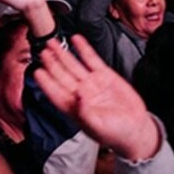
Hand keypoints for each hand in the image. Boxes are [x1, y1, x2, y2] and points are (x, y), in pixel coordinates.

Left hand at [34, 37, 159, 161]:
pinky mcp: (105, 75)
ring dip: (63, 53)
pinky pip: (91, 59)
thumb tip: (78, 96)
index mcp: (73, 107)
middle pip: (61, 74)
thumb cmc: (116, 133)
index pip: (54, 91)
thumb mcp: (99, 126)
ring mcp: (91, 83)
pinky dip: (83, 49)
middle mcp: (79, 93)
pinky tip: (76, 39)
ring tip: (52, 42)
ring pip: (73, 64)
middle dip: (51, 63)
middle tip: (43, 51)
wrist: (136, 130)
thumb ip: (86, 113)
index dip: (46, 82)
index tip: (37, 71)